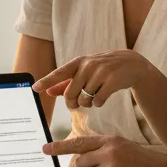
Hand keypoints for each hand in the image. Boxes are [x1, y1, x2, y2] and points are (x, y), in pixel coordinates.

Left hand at [32, 50, 153, 109]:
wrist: (131, 64)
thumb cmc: (103, 69)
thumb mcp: (85, 71)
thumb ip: (67, 82)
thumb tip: (48, 91)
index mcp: (79, 62)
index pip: (59, 73)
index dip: (46, 81)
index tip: (35, 88)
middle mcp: (88, 65)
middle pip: (70, 94)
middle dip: (72, 103)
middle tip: (77, 103)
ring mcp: (101, 72)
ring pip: (84, 100)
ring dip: (87, 104)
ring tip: (93, 97)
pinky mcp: (112, 81)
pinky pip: (98, 102)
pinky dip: (98, 104)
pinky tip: (103, 97)